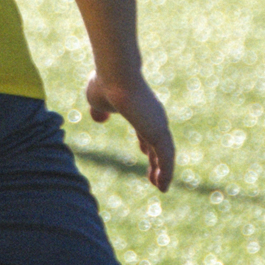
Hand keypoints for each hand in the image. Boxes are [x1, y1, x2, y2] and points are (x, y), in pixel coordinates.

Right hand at [86, 70, 174, 191]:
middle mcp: (154, 117)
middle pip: (158, 144)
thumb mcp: (97, 100)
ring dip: (164, 171)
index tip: (145, 153)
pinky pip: (166, 158)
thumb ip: (100, 110)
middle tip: (155, 178)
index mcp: (140, 110)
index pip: (146, 129)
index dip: (146, 143)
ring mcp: (159, 124)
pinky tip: (163, 186)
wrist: (115, 76)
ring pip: (165, 153)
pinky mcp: (159, 132)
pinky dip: (167, 172)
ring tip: (161, 188)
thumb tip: (99, 118)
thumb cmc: (106, 84)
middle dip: (157, 161)